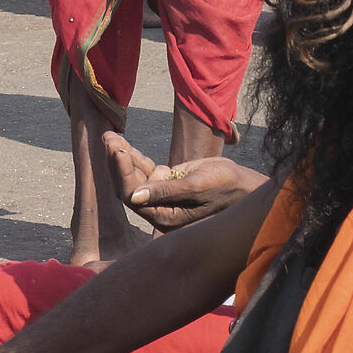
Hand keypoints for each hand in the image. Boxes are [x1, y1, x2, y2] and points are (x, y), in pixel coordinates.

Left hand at [104, 132, 260, 229]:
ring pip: (135, 176)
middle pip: (130, 186)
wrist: (243, 183)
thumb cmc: (224, 186)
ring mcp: (162, 195)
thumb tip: (134, 197)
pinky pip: (146, 170)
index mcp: (165, 217)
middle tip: (109, 138)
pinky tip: (124, 143)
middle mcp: (159, 209)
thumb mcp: (197, 186)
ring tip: (110, 135)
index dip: (124, 173)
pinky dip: (135, 156)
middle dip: (118, 161)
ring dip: (123, 156)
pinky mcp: (168, 182)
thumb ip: (165, 192)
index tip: (119, 150)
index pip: (134, 196)